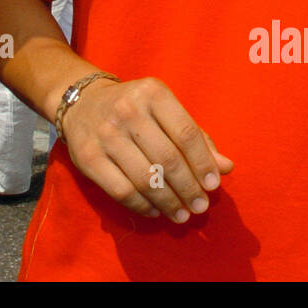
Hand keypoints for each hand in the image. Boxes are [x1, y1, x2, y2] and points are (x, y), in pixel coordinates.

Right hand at [60, 77, 231, 222]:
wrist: (81, 102)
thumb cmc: (135, 109)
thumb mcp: (165, 110)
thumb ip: (196, 137)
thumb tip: (226, 167)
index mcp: (152, 93)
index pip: (186, 133)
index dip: (203, 163)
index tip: (213, 185)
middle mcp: (127, 110)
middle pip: (167, 159)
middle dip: (189, 188)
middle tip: (200, 206)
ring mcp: (105, 134)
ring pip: (146, 179)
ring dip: (169, 202)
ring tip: (182, 215)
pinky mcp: (87, 157)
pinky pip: (122, 191)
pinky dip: (143, 206)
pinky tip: (155, 211)